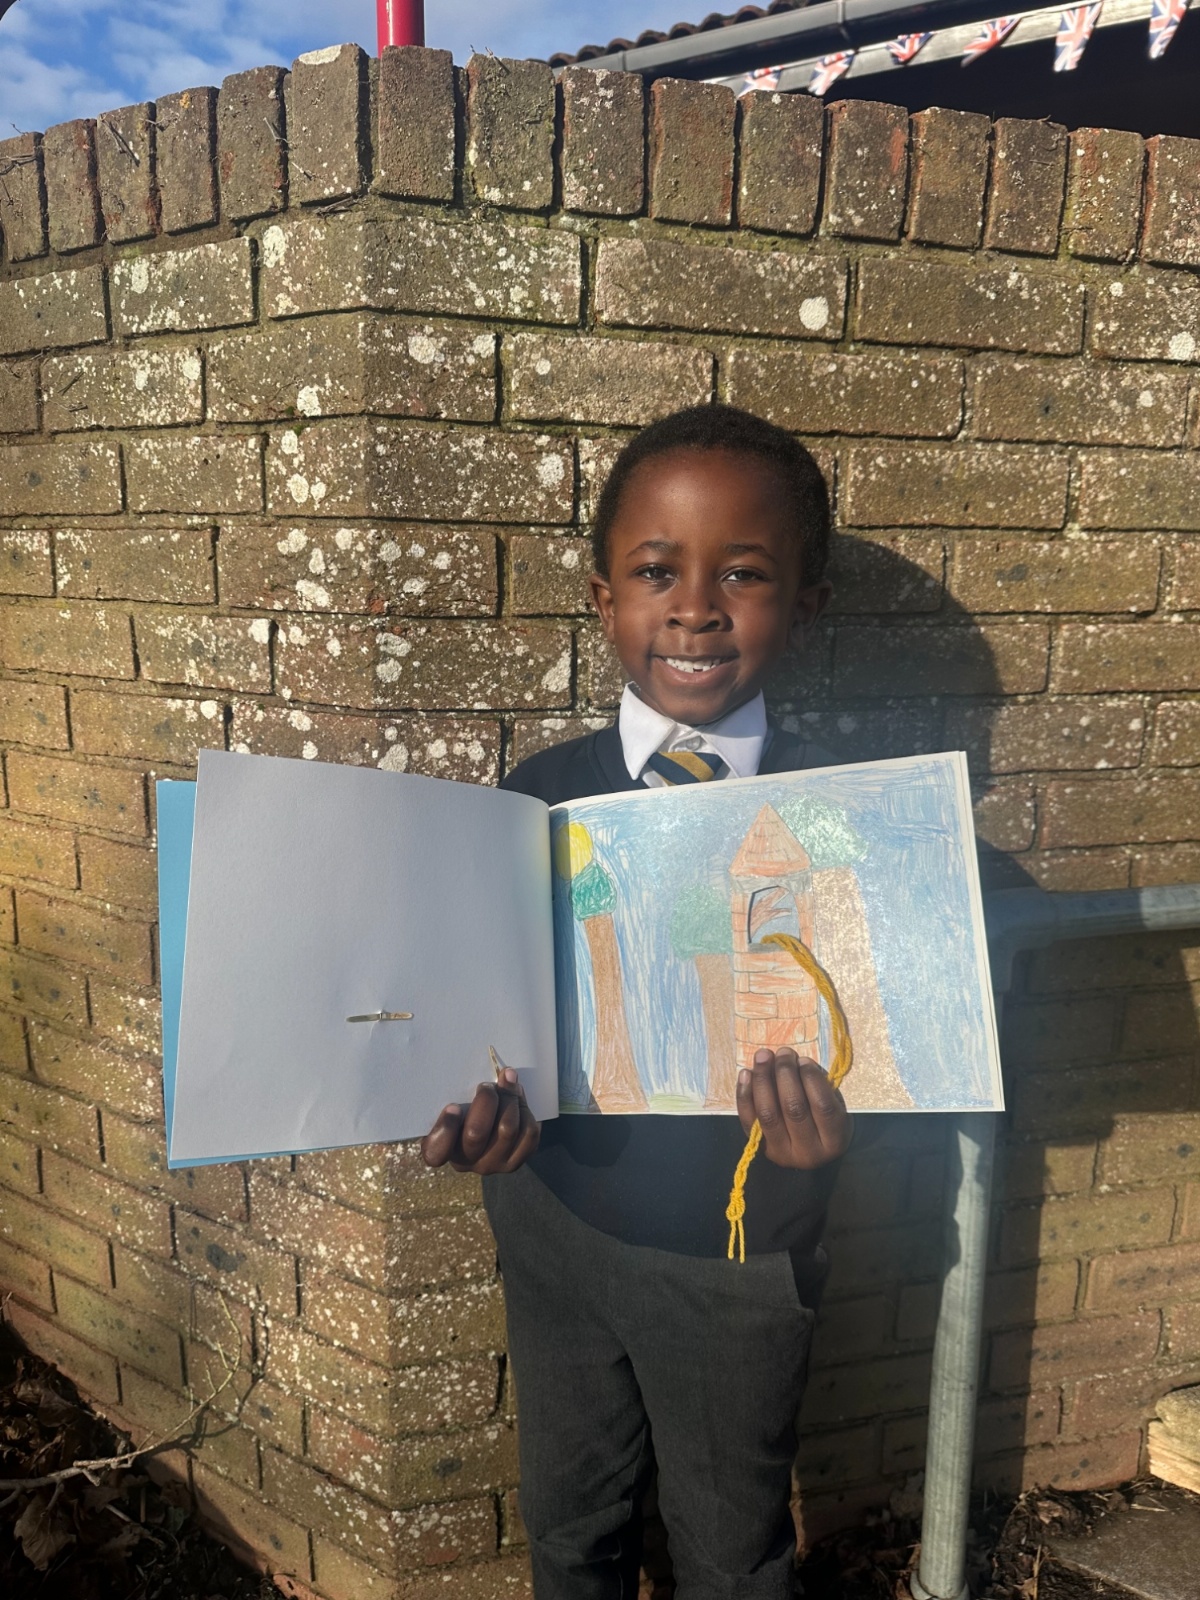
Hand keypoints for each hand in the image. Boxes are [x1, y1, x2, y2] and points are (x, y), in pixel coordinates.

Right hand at [421, 1068, 539, 1174]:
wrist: (491, 1132)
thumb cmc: (465, 1113)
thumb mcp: (453, 1107)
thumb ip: (456, 1098)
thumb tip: (486, 1079)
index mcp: (442, 1150)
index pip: (436, 1152)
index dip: (445, 1129)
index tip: (453, 1106)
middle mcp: (467, 1162)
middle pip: (476, 1132)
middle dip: (486, 1100)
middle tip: (487, 1085)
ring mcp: (494, 1164)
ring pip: (507, 1129)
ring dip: (510, 1098)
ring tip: (508, 1081)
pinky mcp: (517, 1160)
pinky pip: (528, 1133)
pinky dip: (525, 1110)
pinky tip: (518, 1098)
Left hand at [736, 1048, 852, 1168]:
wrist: (809, 1154)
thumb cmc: (824, 1122)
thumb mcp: (834, 1107)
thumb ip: (818, 1086)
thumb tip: (793, 1062)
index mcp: (834, 1140)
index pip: (822, 1105)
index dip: (811, 1078)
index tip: (803, 1060)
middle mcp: (808, 1151)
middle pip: (793, 1107)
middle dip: (785, 1073)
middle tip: (783, 1053)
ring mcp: (781, 1153)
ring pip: (768, 1113)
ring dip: (763, 1080)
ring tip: (763, 1056)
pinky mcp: (760, 1148)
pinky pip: (748, 1120)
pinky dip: (744, 1094)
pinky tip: (746, 1073)